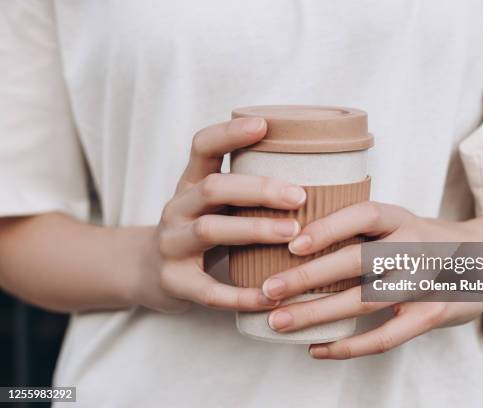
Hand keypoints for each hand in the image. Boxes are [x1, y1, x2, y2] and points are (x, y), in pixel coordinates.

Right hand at [135, 117, 306, 312]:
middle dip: (258, 189)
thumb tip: (319, 178)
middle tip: (299, 195)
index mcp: (190, 184)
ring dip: (253, 230)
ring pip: (209, 230)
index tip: (264, 124)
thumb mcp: (212, 204)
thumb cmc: (199, 232)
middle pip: (213, 188)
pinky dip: (241, 294)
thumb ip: (246, 191)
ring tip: (293, 234)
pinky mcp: (174, 282)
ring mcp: (171, 245)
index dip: (229, 133)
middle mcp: (177, 209)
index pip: (202, 146)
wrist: (146, 272)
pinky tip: (270, 296)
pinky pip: (209, 290)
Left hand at [261, 201, 482, 358]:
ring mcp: (425, 283)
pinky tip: (316, 349)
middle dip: (308, 277)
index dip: (328, 227)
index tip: (292, 244)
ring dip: (318, 314)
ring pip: (365, 300)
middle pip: (358, 261)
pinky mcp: (432, 315)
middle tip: (268, 290)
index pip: (365, 214)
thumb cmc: (423, 242)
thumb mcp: (400, 223)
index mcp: (402, 218)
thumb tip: (293, 235)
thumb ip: (362, 230)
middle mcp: (415, 246)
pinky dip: (347, 347)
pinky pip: (385, 337)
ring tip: (279, 322)